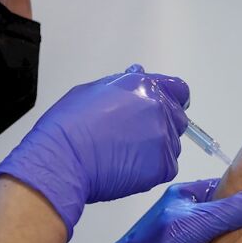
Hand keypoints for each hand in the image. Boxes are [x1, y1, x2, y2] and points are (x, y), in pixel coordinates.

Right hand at [0, 65, 189, 237]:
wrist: (64, 159)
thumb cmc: (69, 126)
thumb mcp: (92, 90)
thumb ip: (122, 83)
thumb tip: (137, 74)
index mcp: (144, 87)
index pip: (177, 90)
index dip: (169, 99)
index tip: (163, 108)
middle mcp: (159, 110)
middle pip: (177, 118)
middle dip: (162, 124)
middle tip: (133, 137)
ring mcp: (164, 139)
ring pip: (171, 144)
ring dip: (156, 148)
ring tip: (124, 154)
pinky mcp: (163, 166)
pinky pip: (166, 167)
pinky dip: (152, 169)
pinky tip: (127, 167)